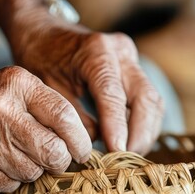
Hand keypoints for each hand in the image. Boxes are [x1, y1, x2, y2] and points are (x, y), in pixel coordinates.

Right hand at [0, 66, 90, 191]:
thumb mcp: (10, 83)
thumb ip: (43, 106)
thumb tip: (80, 138)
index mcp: (17, 83)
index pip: (64, 116)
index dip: (80, 140)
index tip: (83, 150)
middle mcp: (0, 108)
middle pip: (52, 151)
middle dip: (61, 161)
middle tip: (57, 158)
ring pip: (31, 172)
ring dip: (33, 169)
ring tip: (19, 153)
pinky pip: (8, 184)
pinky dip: (11, 178)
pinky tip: (1, 161)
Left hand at [13, 28, 163, 154]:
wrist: (44, 34)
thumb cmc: (41, 59)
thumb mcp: (49, 89)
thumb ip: (73, 118)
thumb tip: (94, 147)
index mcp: (96, 52)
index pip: (113, 95)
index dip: (118, 127)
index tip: (117, 153)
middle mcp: (120, 51)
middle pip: (146, 97)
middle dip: (140, 133)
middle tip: (126, 159)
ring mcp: (130, 57)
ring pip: (153, 99)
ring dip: (145, 130)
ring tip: (128, 154)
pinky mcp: (132, 67)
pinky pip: (147, 98)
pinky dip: (143, 121)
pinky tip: (130, 140)